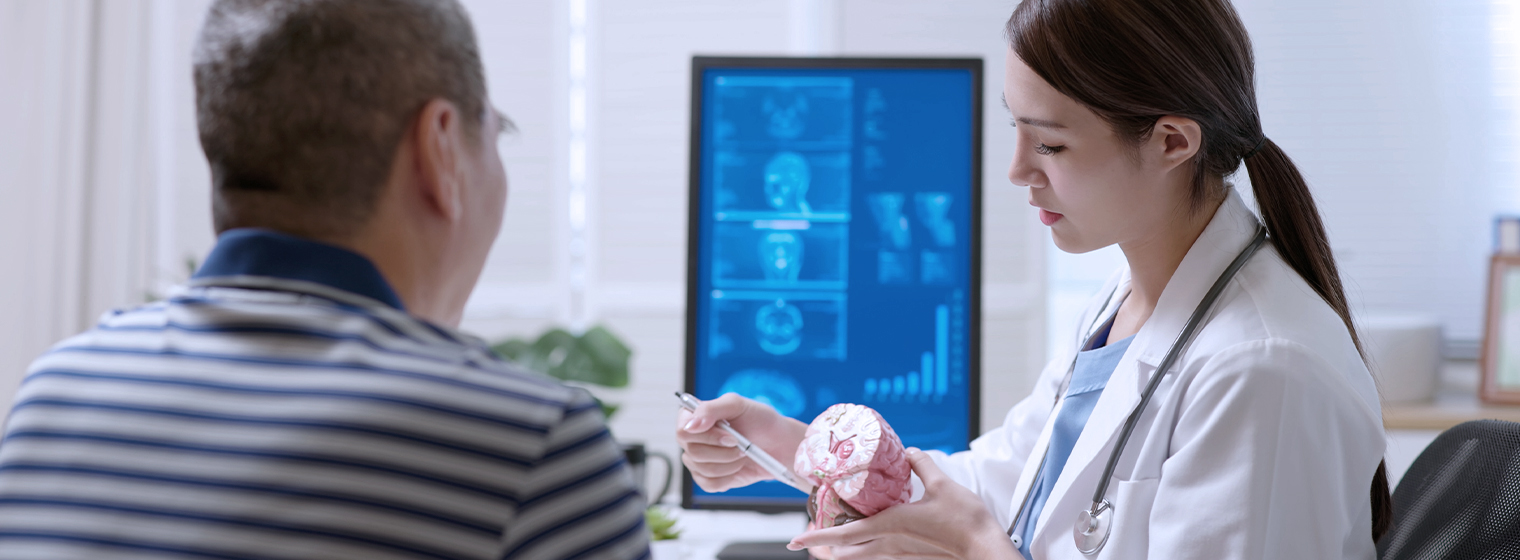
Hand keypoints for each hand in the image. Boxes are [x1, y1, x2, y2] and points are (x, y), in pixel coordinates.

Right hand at [675, 393, 807, 491]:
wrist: (778, 445)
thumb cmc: (760, 421)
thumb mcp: (738, 405)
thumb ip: (710, 409)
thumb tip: (689, 425)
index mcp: (695, 417)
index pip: (682, 430)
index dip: (706, 436)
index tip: (730, 435)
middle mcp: (693, 438)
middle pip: (692, 452)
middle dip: (723, 451)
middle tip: (741, 444)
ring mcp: (699, 460)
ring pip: (701, 470)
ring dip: (728, 463)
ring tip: (742, 454)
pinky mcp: (708, 478)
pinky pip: (709, 484)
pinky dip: (728, 477)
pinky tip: (738, 467)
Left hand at [785, 449, 1017, 559]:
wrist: (983, 549)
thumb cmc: (964, 520)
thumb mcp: (942, 484)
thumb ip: (922, 465)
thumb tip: (910, 452)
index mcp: (889, 526)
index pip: (842, 535)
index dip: (816, 537)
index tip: (796, 539)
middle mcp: (888, 545)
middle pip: (844, 552)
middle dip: (826, 545)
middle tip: (813, 533)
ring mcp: (898, 555)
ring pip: (860, 556)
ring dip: (844, 547)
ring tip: (836, 534)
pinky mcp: (909, 558)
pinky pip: (878, 555)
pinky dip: (865, 548)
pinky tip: (871, 535)